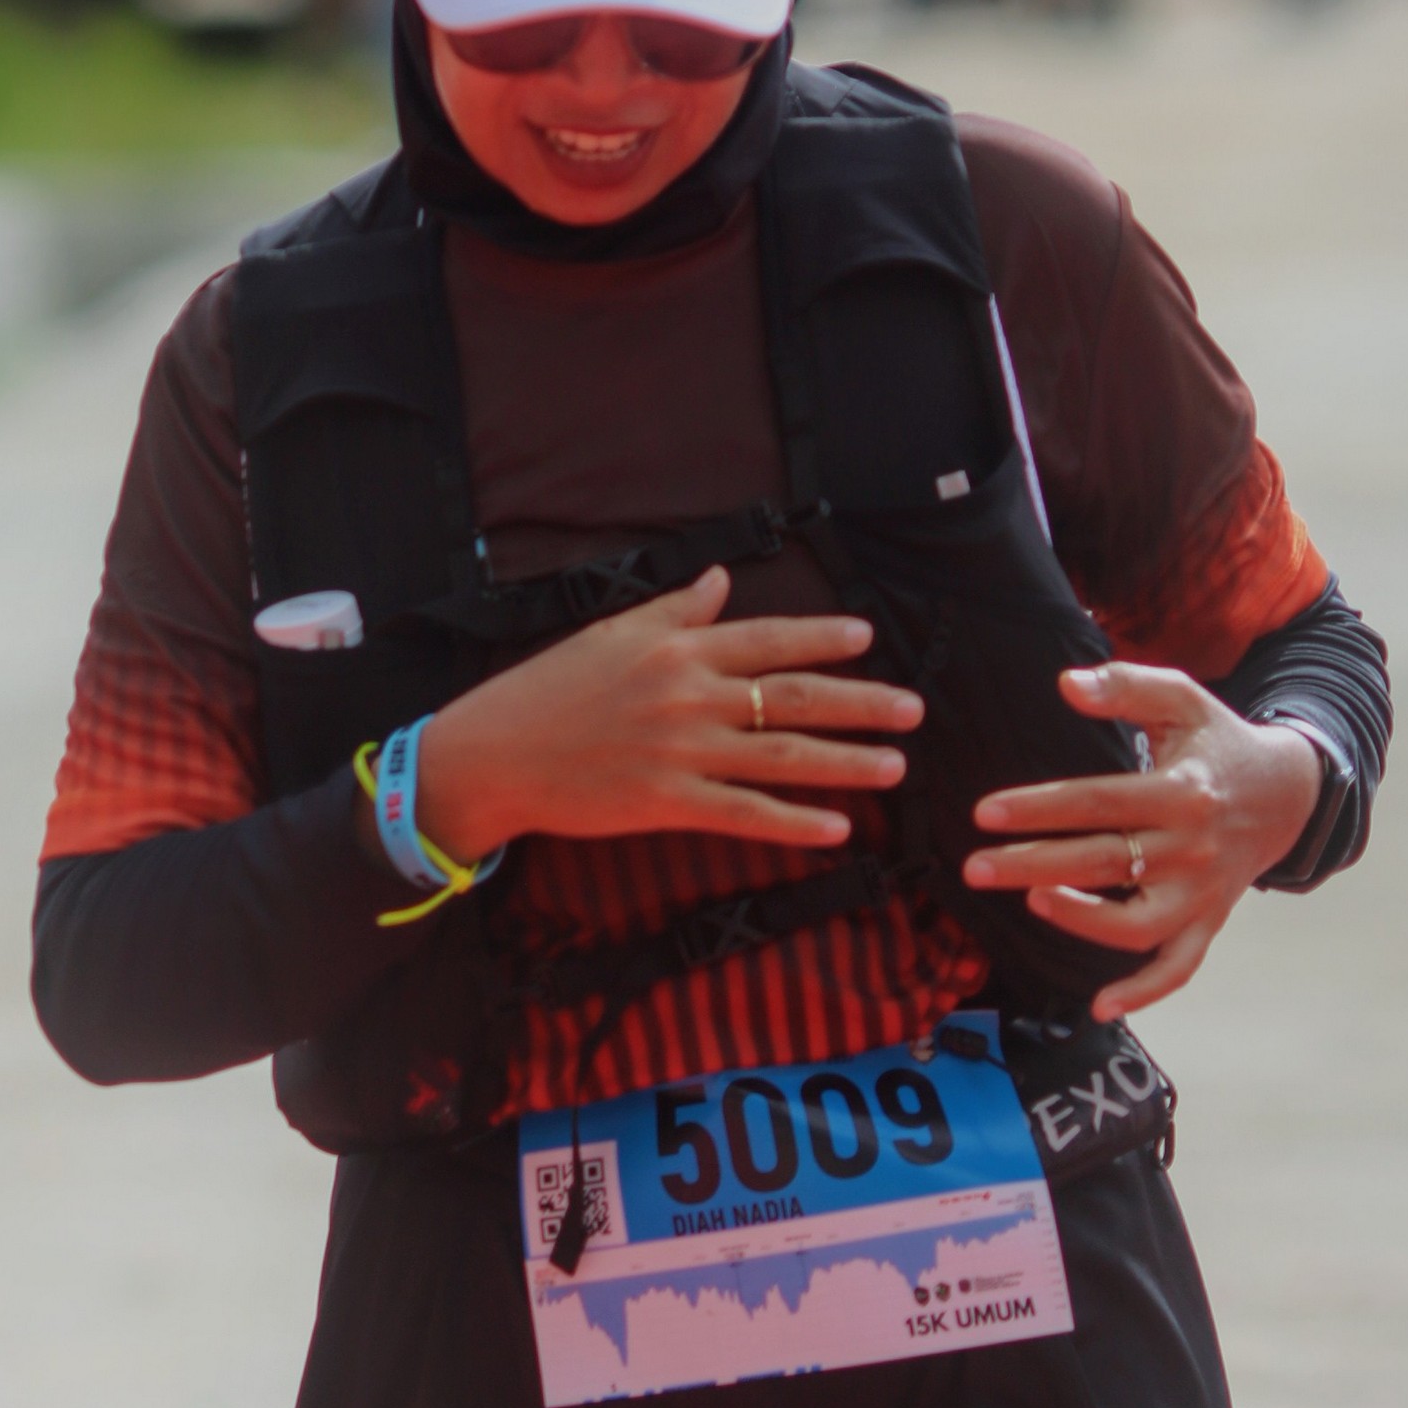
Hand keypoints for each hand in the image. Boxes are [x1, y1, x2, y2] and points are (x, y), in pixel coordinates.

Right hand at [410, 565, 922, 864]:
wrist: (495, 754)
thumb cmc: (549, 689)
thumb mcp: (610, 632)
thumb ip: (674, 607)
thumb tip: (721, 578)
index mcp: (677, 649)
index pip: (767, 638)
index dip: (822, 639)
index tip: (867, 639)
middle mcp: (689, 696)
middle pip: (793, 697)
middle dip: (860, 703)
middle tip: (911, 710)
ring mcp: (681, 752)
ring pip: (782, 758)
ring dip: (845, 763)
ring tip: (894, 766)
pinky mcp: (666, 803)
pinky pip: (744, 815)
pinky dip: (793, 824)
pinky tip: (836, 829)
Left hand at [964, 663, 1323, 1018]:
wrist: (1287, 793)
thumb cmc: (1217, 743)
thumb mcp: (1183, 699)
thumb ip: (1127, 686)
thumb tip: (1067, 685)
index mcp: (1182, 791)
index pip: (1099, 802)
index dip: (1039, 808)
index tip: (985, 813)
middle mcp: (1193, 848)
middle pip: (1103, 862)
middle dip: (1031, 866)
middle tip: (974, 868)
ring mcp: (1202, 893)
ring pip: (1138, 925)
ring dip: (1082, 922)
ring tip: (1032, 902)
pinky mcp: (1208, 922)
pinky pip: (1179, 967)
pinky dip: (1144, 991)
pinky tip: (1097, 1006)